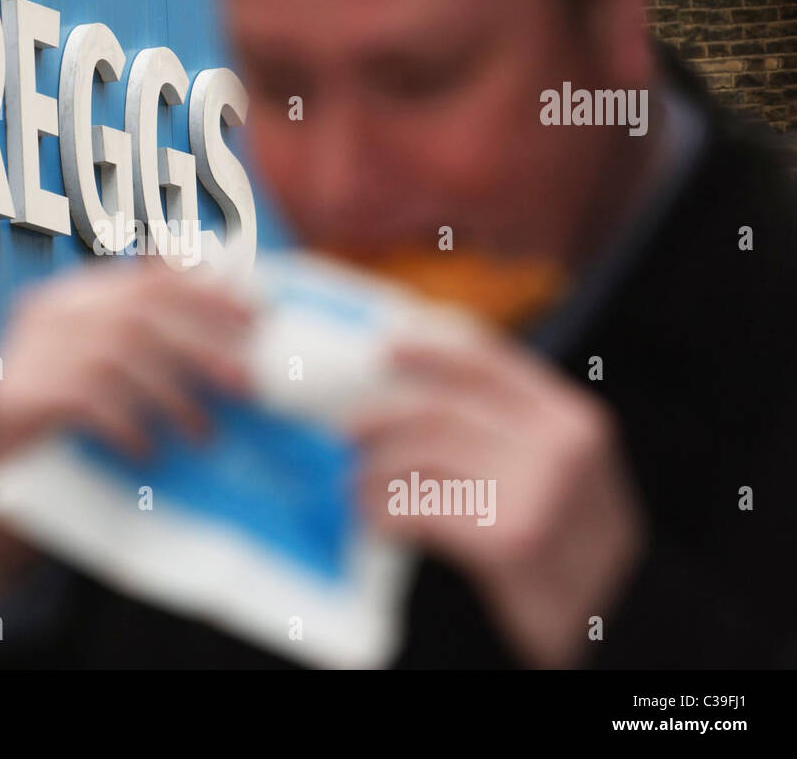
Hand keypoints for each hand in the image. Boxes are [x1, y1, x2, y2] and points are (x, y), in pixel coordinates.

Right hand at [0, 259, 252, 624]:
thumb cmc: (72, 435)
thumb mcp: (113, 381)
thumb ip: (154, 348)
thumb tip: (237, 338)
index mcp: (74, 298)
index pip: (147, 278)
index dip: (206, 293)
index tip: (254, 317)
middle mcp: (45, 315)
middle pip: (137, 314)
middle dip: (200, 347)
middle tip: (243, 385)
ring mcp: (23, 355)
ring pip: (116, 356)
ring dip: (171, 396)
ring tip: (203, 432)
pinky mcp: (13, 399)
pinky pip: (84, 399)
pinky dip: (126, 425)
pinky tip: (147, 450)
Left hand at [352, 331, 646, 666]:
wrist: (624, 624)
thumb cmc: (582, 549)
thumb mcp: (576, 475)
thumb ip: (522, 432)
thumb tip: (433, 404)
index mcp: (572, 420)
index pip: (490, 364)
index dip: (432, 352)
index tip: (388, 349)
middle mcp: (556, 447)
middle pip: (441, 413)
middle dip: (384, 419)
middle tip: (350, 431)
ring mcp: (533, 492)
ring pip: (422, 460)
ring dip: (376, 473)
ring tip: (358, 488)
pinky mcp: (505, 539)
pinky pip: (419, 510)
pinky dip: (385, 513)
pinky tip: (377, 523)